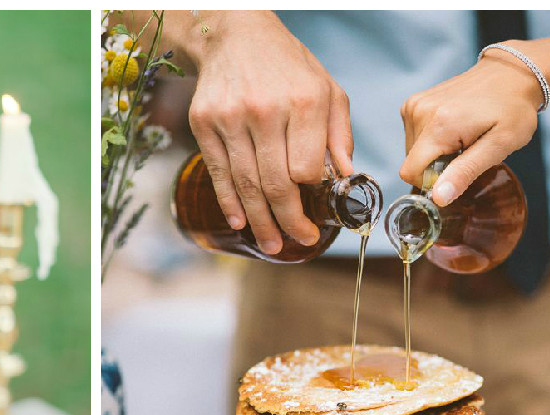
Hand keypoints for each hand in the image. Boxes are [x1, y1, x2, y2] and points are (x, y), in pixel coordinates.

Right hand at [186, 12, 353, 253]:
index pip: (305, 169)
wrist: (235, 36)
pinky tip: (240, 222)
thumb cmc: (287, 66)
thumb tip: (345, 176)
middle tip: (297, 242)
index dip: (311, 196)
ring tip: (270, 244)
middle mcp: (266, 111)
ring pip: (246, 185)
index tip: (315, 212)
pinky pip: (218, 173)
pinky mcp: (204, 124)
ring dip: (259, 221)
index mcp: (304, 102)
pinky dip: (229, 202)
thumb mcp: (326, 89)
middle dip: (288, 222)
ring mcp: (231, 118)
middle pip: (275, 184)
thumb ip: (338, 133)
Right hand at [400, 49, 542, 205]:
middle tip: (466, 150)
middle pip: (411, 162)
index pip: (411, 172)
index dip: (431, 181)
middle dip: (436, 165)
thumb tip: (438, 198)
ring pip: (411, 151)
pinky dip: (430, 139)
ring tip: (461, 136)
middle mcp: (420, 112)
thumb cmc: (513, 109)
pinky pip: (412, 136)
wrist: (513, 72)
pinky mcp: (413, 103)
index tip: (457, 170)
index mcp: (439, 125)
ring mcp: (414, 105)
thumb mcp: (499, 145)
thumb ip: (465, 172)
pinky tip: (453, 127)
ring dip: (434, 152)